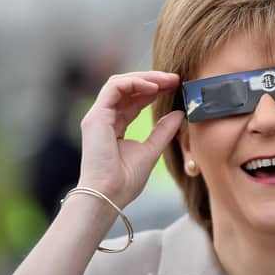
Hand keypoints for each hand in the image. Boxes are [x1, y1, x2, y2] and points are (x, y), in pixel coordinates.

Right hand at [76, 71, 183, 207]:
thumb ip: (164, 131)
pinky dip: (134, 83)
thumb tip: (179, 113)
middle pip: (127, 88)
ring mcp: (98, 116)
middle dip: (152, 80)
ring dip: (145, 78)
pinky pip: (114, 88)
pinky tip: (154, 87)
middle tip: (175, 78)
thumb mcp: (152, 150)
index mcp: (115, 126)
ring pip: (119, 83)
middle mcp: (104, 118)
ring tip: (167, 80)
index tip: (175, 86)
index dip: (154, 90)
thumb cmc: (125, 181)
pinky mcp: (95, 117)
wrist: (108, 196)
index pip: (134, 100)